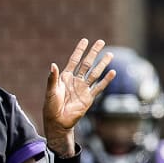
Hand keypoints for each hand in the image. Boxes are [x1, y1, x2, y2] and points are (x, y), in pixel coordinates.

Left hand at [44, 39, 115, 153]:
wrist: (58, 122)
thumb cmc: (51, 106)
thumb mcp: (51, 91)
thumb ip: (53, 78)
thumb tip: (53, 65)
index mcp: (65, 77)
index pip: (74, 60)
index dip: (79, 50)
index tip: (85, 40)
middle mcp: (75, 81)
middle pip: (86, 64)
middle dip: (93, 53)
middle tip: (101, 42)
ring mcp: (83, 88)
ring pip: (95, 73)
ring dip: (102, 64)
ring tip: (110, 54)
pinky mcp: (89, 98)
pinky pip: (99, 87)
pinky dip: (106, 80)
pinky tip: (113, 72)